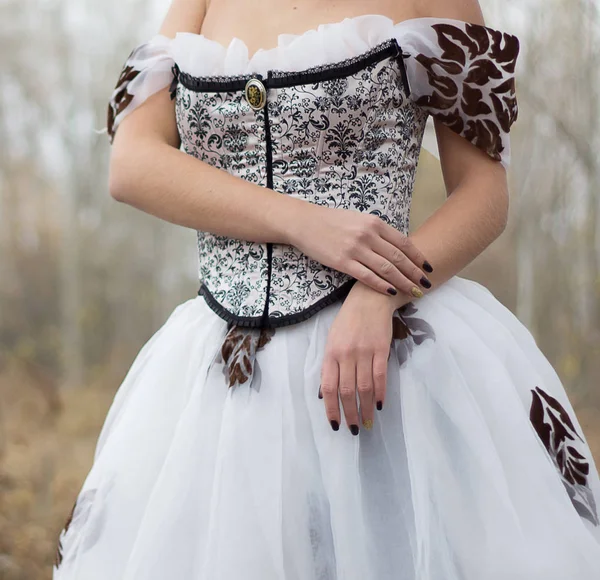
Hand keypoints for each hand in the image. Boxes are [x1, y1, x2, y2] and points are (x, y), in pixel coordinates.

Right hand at [287, 203, 432, 299]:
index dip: (418, 257)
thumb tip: (396, 247)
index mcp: (374, 223)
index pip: (403, 242)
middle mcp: (368, 235)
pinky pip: (367, 276)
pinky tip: (391, 292)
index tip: (429, 268)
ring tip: (414, 292)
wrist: (305, 223)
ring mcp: (355, 249)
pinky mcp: (343, 261)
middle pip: (398, 257)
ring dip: (403, 282)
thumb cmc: (332, 222)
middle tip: (427, 285)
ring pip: (386, 269)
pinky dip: (381, 285)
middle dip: (415, 273)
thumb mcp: (359, 220)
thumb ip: (377, 232)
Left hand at [318, 283, 409, 433]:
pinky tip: (380, 405)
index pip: (328, 387)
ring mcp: (364, 352)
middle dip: (350, 414)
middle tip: (355, 429)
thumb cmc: (348, 322)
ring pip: (364, 387)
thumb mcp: (332, 340)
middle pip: (347, 391)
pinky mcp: (381, 349)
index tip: (335, 424)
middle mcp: (345, 354)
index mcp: (330, 353)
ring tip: (368, 422)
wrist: (369, 299)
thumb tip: (326, 394)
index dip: (331, 409)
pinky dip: (380, 393)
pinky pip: (380, 376)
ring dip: (366, 408)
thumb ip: (329, 366)